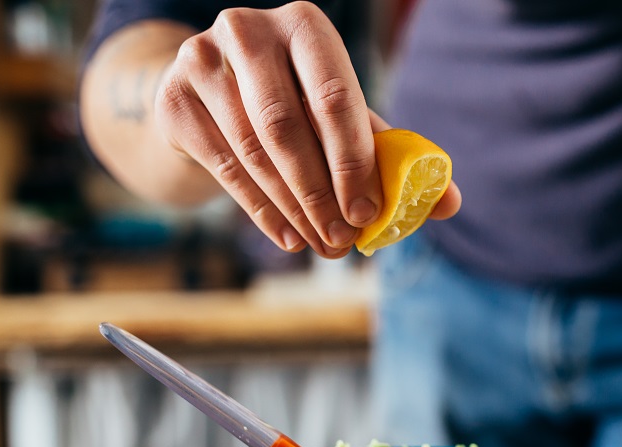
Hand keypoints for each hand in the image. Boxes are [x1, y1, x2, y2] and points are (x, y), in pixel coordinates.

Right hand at [152, 2, 459, 257]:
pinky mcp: (173, 98)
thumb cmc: (297, 108)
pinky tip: (288, 236)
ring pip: (253, 151)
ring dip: (293, 209)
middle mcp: (249, 30)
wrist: (211, 97)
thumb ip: (393, 156)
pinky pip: (222, 166)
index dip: (353, 162)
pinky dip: (261, 210)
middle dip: (320, 194)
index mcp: (305, 26)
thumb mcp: (344, 121)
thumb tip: (448, 202)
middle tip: (343, 241)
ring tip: (322, 245)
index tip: (368, 213)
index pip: (334, 98)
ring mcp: (201, 59)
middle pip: (286, 126)